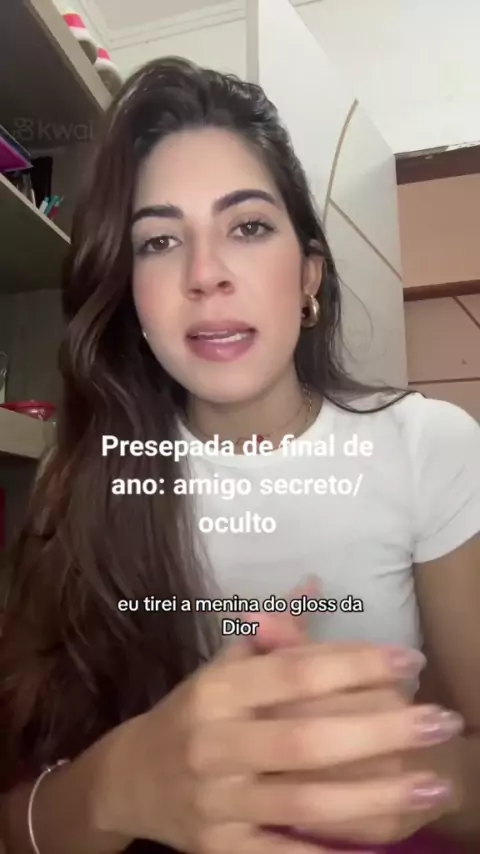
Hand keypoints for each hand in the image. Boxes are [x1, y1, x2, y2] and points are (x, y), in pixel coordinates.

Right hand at [96, 621, 458, 853]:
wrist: (130, 779)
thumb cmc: (191, 714)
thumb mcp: (222, 666)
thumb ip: (272, 631)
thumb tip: (315, 584)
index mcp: (216, 690)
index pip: (293, 673)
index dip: (353, 664)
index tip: (409, 659)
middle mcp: (214, 743)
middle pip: (305, 737)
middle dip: (379, 729)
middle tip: (441, 719)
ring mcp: (217, 801)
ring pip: (303, 800)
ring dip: (375, 794)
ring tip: (434, 782)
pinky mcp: (219, 848)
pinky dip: (326, 852)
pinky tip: (380, 844)